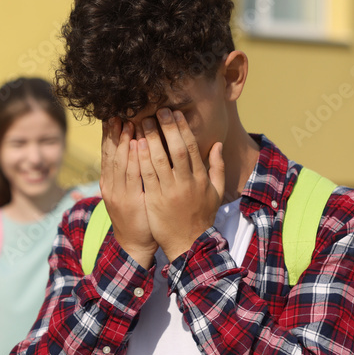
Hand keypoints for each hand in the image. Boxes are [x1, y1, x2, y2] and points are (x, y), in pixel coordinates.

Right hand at [100, 118, 157, 267]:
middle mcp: (110, 185)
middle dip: (114, 133)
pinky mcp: (129, 200)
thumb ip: (125, 176)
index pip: (107, 154)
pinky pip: (131, 175)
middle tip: (118, 113)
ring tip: (127, 122)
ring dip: (123, 141)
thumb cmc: (135, 217)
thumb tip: (131, 153)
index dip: (108, 136)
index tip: (112, 117)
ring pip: (119, 162)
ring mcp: (118, 193)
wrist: (134, 243)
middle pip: (110, 154)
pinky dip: (132, 158)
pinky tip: (136, 144)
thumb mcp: (125, 195)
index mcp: (108, 183)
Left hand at [137, 108, 224, 261]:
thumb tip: (217, 144)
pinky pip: (147, 175)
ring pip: (160, 160)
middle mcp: (187, 182)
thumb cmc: (201, 217)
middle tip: (157, 111)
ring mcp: (171, 191)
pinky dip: (142, 159)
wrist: (189, 243)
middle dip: (167, 128)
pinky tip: (135, 144)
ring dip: (151, 138)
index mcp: (201, 178)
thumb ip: (217, 168)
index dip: (183, 128)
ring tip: (141, 122)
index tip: (174, 113)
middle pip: (177, 149)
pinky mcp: (156, 200)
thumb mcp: (216, 193)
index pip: (192, 147)